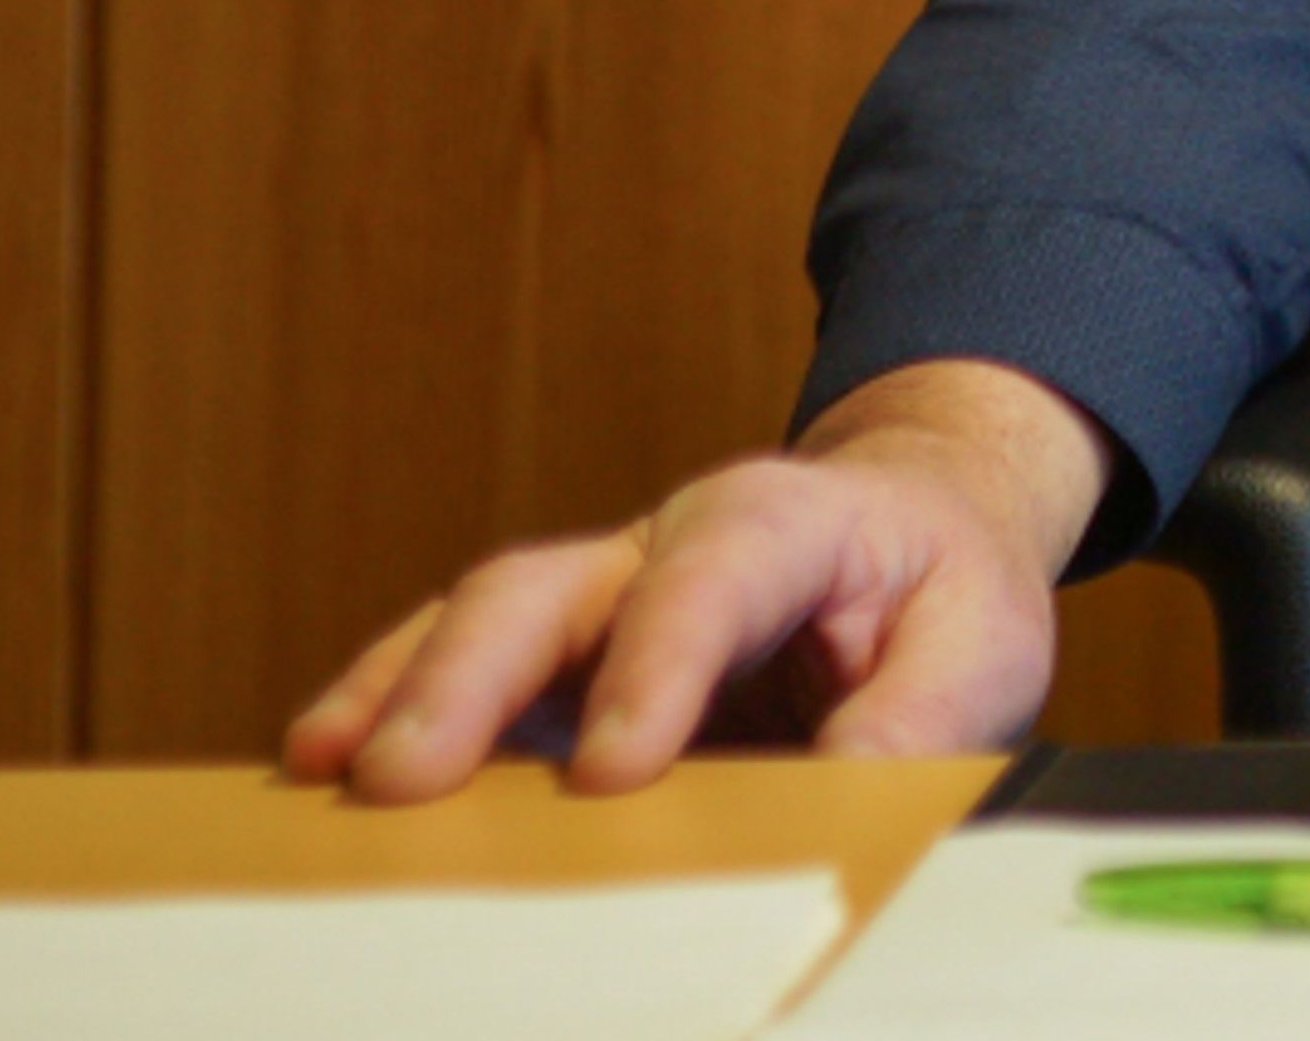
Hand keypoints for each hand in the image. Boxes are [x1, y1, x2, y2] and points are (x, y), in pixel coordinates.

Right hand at [279, 357, 1102, 799]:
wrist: (918, 531)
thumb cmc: (942, 593)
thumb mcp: (984, 644)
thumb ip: (924, 712)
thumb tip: (849, 788)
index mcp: (783, 521)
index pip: (712, 577)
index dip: (657, 666)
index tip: (618, 771)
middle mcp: (664, 543)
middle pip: (548, 586)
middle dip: (470, 676)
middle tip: (403, 776)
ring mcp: (597, 596)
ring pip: (480, 622)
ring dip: (399, 692)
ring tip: (327, 771)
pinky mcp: (561, 658)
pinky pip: (465, 674)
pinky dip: (391, 714)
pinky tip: (325, 772)